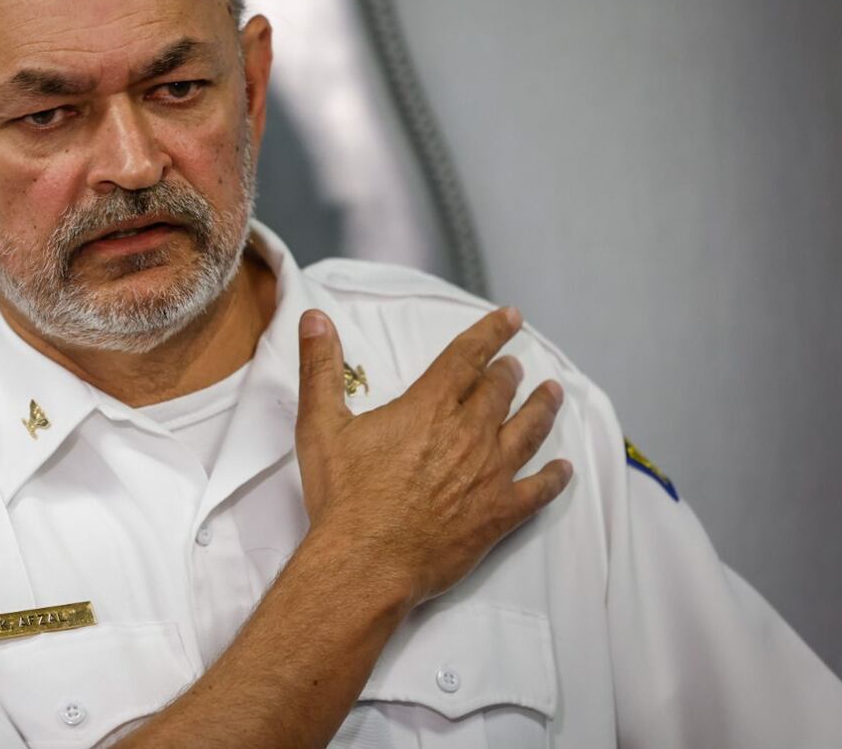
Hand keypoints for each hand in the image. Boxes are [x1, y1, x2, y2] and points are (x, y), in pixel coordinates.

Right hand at [294, 307, 572, 607]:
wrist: (366, 561)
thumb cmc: (344, 495)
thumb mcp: (321, 425)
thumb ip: (320, 369)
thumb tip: (314, 318)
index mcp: (428, 408)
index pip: (466, 357)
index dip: (490, 333)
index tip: (511, 318)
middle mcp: (467, 434)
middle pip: (499, 392)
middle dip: (508, 373)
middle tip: (515, 365)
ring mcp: (489, 475)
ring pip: (528, 431)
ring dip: (542, 409)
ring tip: (553, 393)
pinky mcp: (498, 514)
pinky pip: (537, 491)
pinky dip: (554, 478)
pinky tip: (564, 470)